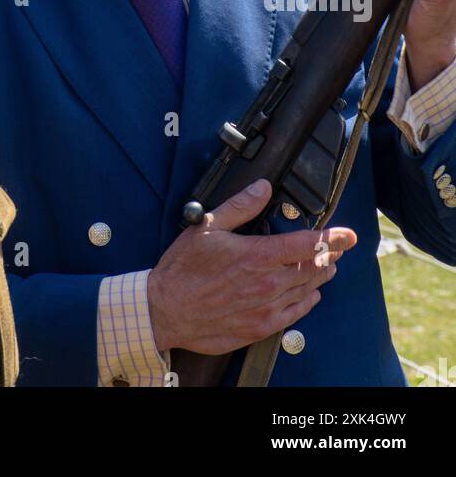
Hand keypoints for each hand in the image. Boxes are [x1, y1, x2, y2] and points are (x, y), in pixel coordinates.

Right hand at [146, 178, 356, 354]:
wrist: (167, 310)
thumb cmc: (183, 268)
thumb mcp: (207, 227)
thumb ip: (240, 206)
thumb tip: (263, 188)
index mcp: (257, 255)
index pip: (308, 244)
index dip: (333, 238)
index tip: (348, 235)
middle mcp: (268, 283)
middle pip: (314, 268)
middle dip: (327, 256)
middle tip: (334, 249)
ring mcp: (267, 308)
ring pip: (308, 290)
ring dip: (320, 276)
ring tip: (326, 267)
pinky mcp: (261, 328)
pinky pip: (296, 314)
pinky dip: (308, 301)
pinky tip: (309, 295)